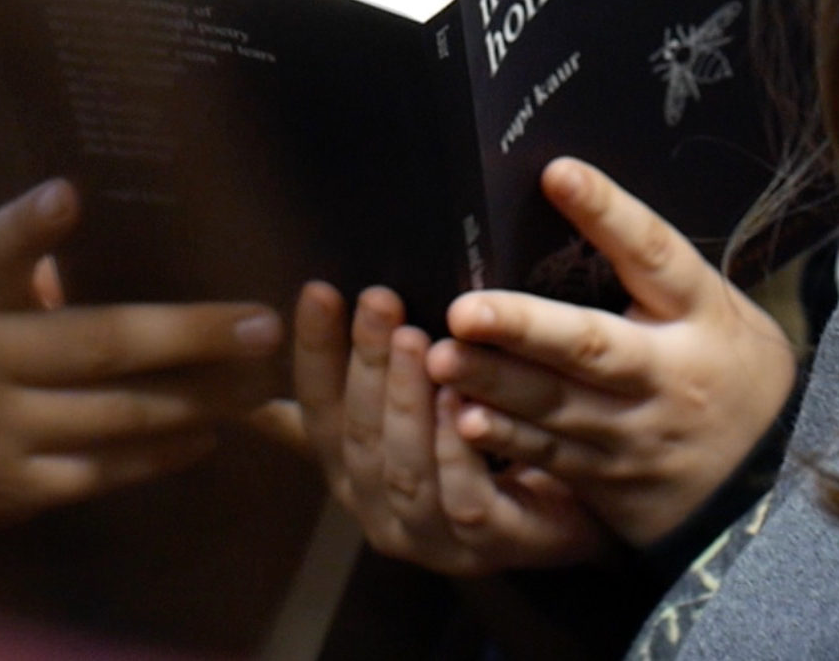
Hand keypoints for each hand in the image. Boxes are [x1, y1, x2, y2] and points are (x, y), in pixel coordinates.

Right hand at [0, 179, 284, 527]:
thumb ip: (29, 253)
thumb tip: (103, 199)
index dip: (30, 226)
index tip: (67, 194)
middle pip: (102, 342)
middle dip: (192, 334)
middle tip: (265, 326)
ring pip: (117, 412)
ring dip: (198, 398)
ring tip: (260, 382)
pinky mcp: (9, 488)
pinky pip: (104, 470)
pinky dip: (162, 454)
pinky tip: (211, 433)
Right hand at [290, 281, 610, 574]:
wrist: (567, 511)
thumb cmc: (477, 447)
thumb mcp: (410, 409)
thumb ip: (353, 385)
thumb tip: (271, 352)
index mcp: (352, 472)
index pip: (318, 411)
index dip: (314, 354)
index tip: (319, 290)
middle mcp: (379, 509)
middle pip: (359, 436)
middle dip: (366, 364)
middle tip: (378, 299)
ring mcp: (432, 538)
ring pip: (404, 472)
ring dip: (407, 403)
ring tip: (416, 340)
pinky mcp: (490, 547)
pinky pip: (466, 501)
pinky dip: (457, 451)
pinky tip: (461, 400)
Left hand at [427, 158, 797, 545]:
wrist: (768, 482)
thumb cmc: (724, 365)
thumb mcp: (710, 305)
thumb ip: (647, 266)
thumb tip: (565, 188)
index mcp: (700, 311)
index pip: (655, 254)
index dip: (609, 213)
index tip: (559, 173)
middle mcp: (669, 373)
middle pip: (594, 346)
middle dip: (526, 328)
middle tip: (466, 308)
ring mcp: (639, 434)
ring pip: (557, 406)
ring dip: (495, 382)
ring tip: (443, 355)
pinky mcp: (610, 481)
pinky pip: (550, 458)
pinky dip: (504, 439)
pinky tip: (460, 418)